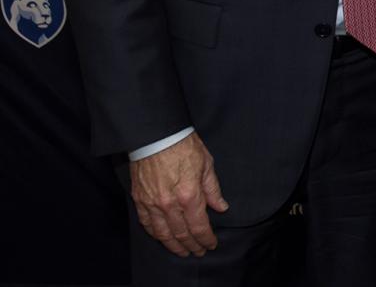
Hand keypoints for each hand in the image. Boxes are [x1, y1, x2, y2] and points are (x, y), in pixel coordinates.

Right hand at [128, 132, 228, 256]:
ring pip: (163, 233)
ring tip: (182, 251)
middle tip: (198, 252)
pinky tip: (162, 237)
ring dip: (173, 245)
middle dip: (192, 245)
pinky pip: (147, 224)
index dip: (206, 239)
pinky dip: (155, 234)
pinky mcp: (140, 200)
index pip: (199, 226)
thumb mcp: (207, 164)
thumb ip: (213, 189)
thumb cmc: (184, 146)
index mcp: (189, 195)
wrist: (156, 136)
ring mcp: (152, 204)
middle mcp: (170, 204)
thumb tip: (221, 207)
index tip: (211, 244)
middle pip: (182, 234)